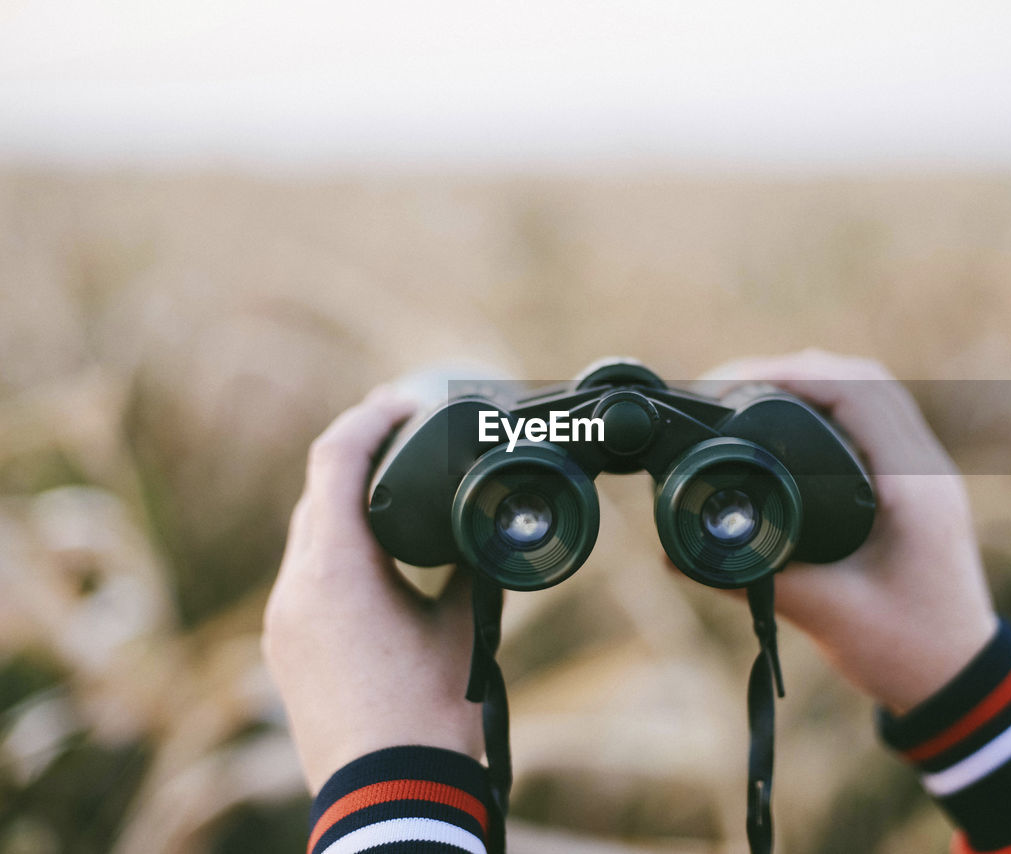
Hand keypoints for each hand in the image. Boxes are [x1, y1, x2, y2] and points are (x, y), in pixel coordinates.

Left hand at [262, 387, 482, 793]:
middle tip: (405, 434)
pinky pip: (304, 576)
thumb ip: (469, 567)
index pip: (334, 460)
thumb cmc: (430, 714)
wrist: (390, 793)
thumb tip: (486, 529)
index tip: (405, 401)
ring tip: (393, 490)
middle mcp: (294, 588)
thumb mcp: (463, 627)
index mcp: (335, 571)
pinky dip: (335, 550)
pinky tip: (373, 557)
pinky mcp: (284, 648)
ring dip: (344, 504)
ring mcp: (281, 621)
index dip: (370, 418)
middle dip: (357, 456)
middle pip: (315, 493)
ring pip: (306, 535)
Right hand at [706, 350, 997, 713]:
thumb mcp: (826, 614)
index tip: (725, 384)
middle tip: (721, 388)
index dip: (785, 375)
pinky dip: (826, 404)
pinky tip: (786, 418)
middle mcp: (925, 467)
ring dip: (807, 381)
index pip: (855, 392)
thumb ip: (752, 579)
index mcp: (914, 487)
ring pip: (868, 391)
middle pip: (859, 378)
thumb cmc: (906, 651)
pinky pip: (872, 417)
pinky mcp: (914, 483)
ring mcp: (925, 471)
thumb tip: (675, 553)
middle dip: (787, 370)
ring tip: (743, 393)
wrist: (959, 680)